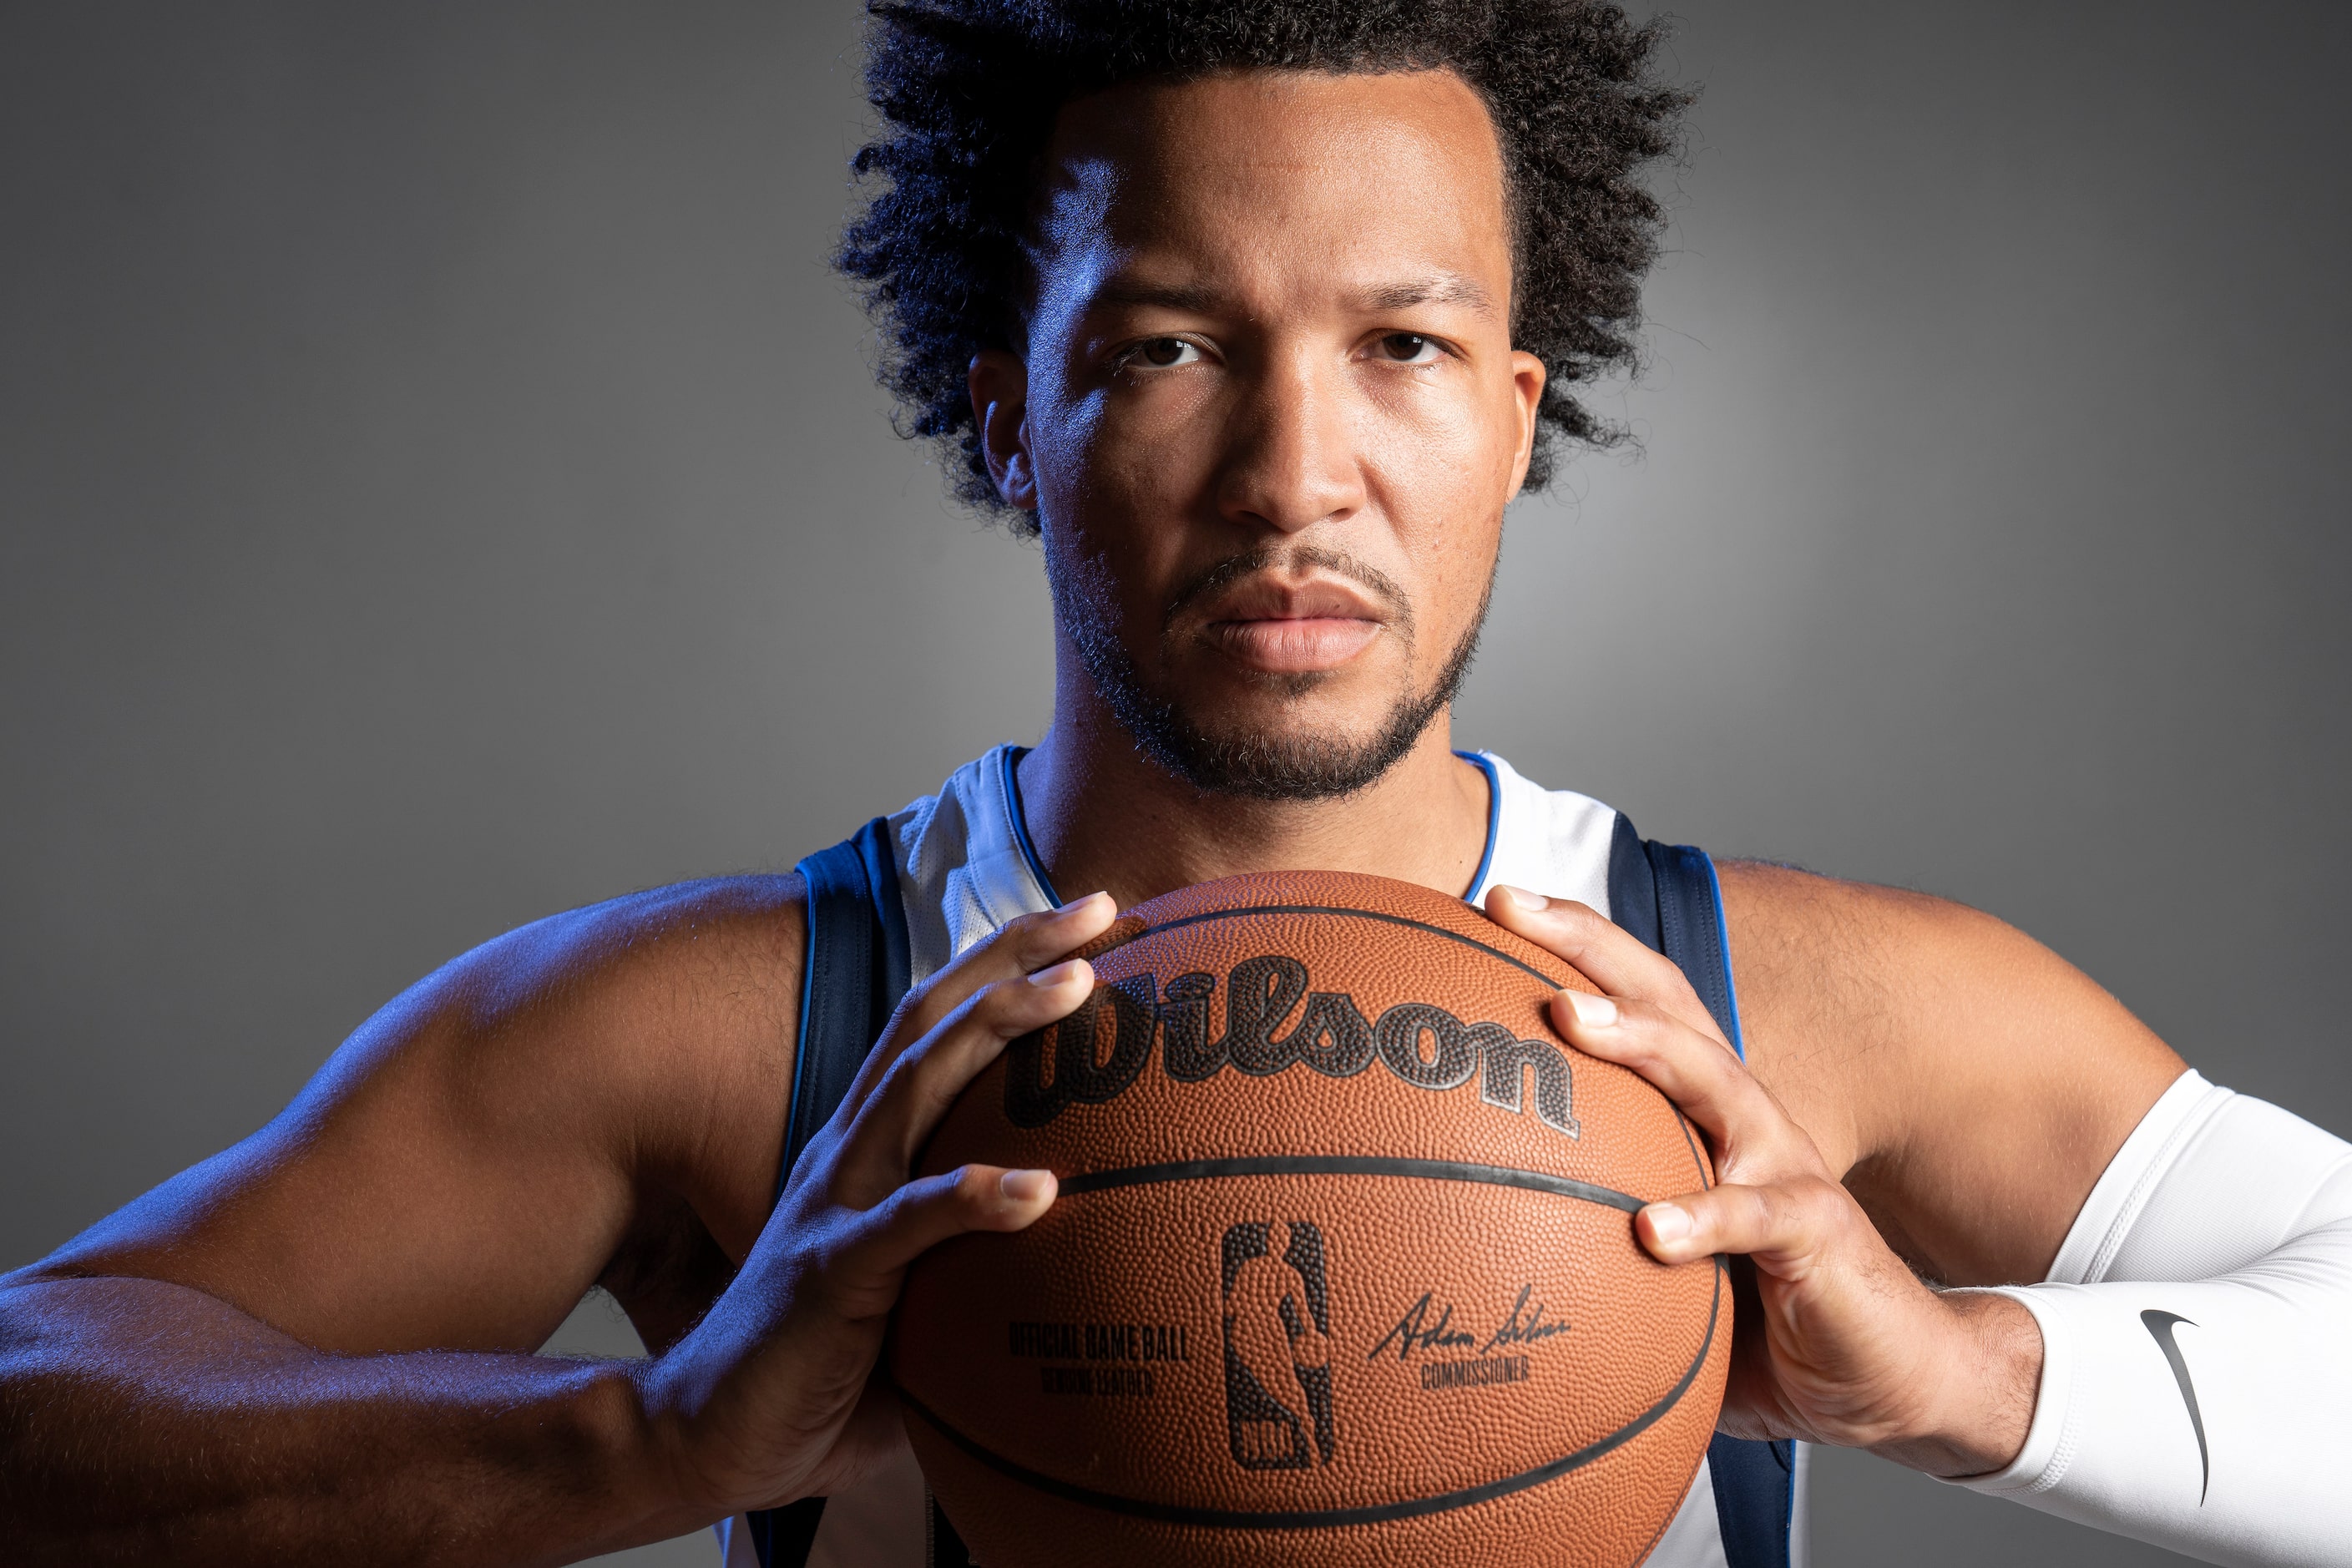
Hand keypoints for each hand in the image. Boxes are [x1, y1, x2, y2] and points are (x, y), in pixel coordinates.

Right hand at [640, 892, 1116, 1515]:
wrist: (705, 1435)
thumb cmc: (819, 1371)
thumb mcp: (916, 1294)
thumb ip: (981, 1261)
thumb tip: (1085, 1264)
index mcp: (867, 1148)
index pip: (937, 1027)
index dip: (1003, 963)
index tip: (1090, 925)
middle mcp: (849, 1153)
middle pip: (931, 1021)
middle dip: (1012, 954)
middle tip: (1100, 908)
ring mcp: (835, 1205)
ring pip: (917, 1087)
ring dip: (999, 1026)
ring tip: (1078, 988)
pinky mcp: (830, 1274)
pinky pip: (907, 1225)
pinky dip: (972, 1198)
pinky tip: (1038, 1188)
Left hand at [1482, 886, 2041, 1477]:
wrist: (1888, 1370)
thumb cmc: (1755, 1307)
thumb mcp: (1653, 1257)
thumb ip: (1578, 1229)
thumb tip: (1461, 1231)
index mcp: (1697, 1109)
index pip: (1634, 1002)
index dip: (1571, 944)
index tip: (1492, 902)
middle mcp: (1740, 1114)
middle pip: (1665, 1004)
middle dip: (1589, 948)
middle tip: (1511, 909)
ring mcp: (1782, 1162)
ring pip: (1711, 1078)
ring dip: (1641, 1040)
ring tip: (1571, 1019)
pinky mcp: (1819, 1228)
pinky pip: (1756, 1214)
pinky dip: (1704, 1217)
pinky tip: (1651, 1229)